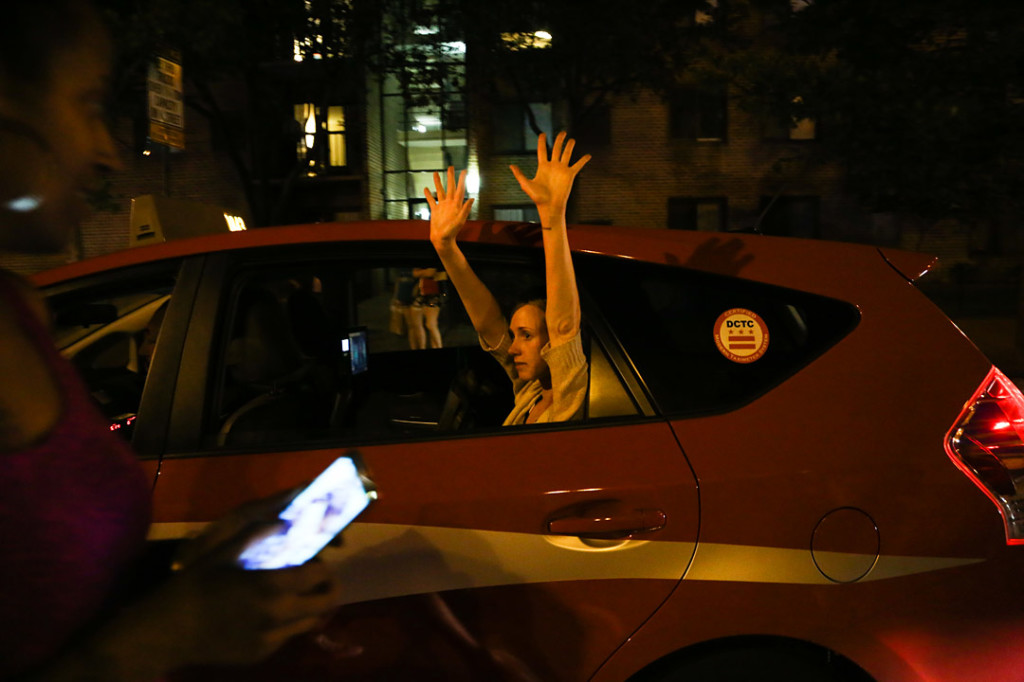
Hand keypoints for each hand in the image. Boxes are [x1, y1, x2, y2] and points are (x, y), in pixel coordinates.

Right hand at [145, 490, 342, 667]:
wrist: (165, 632)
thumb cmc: (193, 586)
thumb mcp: (223, 552)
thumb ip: (258, 535)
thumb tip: (285, 522)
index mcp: (271, 586)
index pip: (319, 574)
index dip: (320, 563)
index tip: (311, 557)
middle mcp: (278, 616)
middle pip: (327, 602)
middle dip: (327, 586)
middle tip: (314, 577)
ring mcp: (271, 640)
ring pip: (311, 622)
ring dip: (309, 606)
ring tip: (292, 594)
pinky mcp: (260, 655)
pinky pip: (287, 636)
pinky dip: (288, 623)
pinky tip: (267, 613)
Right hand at [424, 167, 473, 248]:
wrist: (442, 239)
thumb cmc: (452, 232)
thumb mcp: (460, 221)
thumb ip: (466, 210)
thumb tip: (472, 199)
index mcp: (456, 205)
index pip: (460, 189)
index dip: (462, 180)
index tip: (464, 171)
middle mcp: (449, 204)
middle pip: (450, 187)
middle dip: (450, 177)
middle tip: (450, 167)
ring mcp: (442, 206)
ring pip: (440, 191)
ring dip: (438, 182)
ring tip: (435, 173)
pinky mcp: (435, 211)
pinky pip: (431, 200)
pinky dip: (428, 195)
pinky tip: (426, 188)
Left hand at [510, 131, 589, 225]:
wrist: (550, 206)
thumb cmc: (538, 197)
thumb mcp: (526, 184)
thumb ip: (520, 174)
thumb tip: (511, 165)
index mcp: (543, 166)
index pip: (542, 150)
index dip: (542, 141)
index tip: (542, 134)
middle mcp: (553, 166)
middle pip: (556, 149)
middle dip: (559, 140)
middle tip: (562, 132)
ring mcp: (562, 170)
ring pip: (567, 154)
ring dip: (570, 146)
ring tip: (572, 139)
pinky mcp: (570, 175)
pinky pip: (577, 166)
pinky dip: (583, 160)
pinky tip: (588, 155)